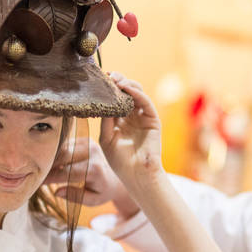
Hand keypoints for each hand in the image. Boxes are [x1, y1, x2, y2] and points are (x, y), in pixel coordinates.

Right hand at [44, 138, 124, 205]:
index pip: (65, 172)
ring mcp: (89, 143)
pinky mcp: (85, 139)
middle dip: (47, 164)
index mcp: (94, 170)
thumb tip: (57, 192)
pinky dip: (56, 152)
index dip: (49, 178)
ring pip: (62, 147)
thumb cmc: (103, 191)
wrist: (117, 177)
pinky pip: (65, 143)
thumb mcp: (93, 200)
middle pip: (62, 155)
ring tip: (41, 167)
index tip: (36, 183)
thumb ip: (75, 196)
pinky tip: (50, 161)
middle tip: (35, 173)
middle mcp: (92, 153)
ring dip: (50, 157)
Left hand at [99, 73, 162, 194]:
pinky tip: (126, 89)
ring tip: (116, 80)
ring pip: (137, 93)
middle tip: (108, 76)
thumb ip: (105, 120)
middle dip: (118, 81)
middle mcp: (132, 116)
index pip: (115, 99)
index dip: (108, 89)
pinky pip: (145, 102)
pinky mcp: (153, 120)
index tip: (99, 80)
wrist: (137, 175)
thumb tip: (102, 102)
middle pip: (126, 92)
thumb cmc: (120, 162)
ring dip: (127, 84)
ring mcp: (143, 117)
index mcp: (120, 121)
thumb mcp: (106, 138)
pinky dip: (137, 93)